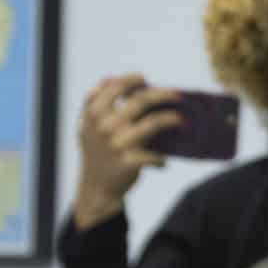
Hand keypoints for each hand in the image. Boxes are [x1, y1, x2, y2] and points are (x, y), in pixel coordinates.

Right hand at [73, 73, 181, 230]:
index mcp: (94, 114)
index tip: (144, 79)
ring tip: (181, 120)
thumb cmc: (95, 154)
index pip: (117, 87)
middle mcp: (105, 126)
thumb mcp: (85, 127)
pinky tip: (163, 161)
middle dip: (163, 94)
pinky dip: (161, 158)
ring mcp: (118, 143)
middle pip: (141, 100)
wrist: (95, 189)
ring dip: (172, 119)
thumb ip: (92, 103)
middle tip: (177, 95)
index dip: (132, 79)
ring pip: (154, 122)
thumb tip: (108, 78)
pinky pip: (155, 154)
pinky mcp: (129, 161)